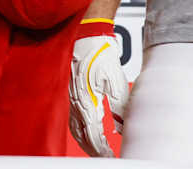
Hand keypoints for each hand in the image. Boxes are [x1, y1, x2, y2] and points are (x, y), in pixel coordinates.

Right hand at [68, 21, 129, 156]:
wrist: (85, 35)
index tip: (113, 157)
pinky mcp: (70, 93)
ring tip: (98, 150)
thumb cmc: (100, 54)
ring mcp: (70, 98)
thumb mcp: (115, 81)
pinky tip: (89, 130)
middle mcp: (75, 102)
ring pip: (75, 129)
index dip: (103, 150)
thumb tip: (122, 126)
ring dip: (87, 143)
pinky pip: (73, 118)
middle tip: (107, 157)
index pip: (94, 136)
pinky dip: (81, 130)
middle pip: (82, 137)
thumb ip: (119, 106)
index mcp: (86, 101)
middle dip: (94, 151)